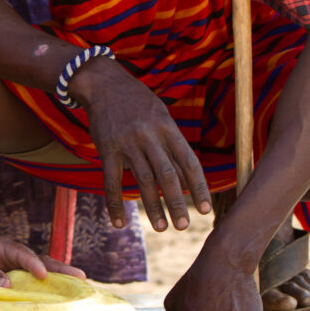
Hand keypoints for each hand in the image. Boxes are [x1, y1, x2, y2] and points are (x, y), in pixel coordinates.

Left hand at [0, 236, 84, 289]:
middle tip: (81, 278)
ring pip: (36, 278)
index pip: (21, 253)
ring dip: (55, 283)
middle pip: (37, 263)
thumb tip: (7, 286)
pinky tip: (55, 304)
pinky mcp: (6, 291)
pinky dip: (41, 297)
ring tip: (77, 290)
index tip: (42, 275)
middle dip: (59, 270)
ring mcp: (9, 275)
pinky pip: (26, 292)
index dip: (33, 263)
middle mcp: (8, 260)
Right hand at [75, 59, 211, 231]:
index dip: (198, 187)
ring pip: (143, 180)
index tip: (206, 210)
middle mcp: (149, 135)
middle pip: (167, 175)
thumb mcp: (160, 116)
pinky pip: (112, 181)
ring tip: (161, 227)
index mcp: (167, 127)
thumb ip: (172, 146)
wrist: (103, 83)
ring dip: (153, 206)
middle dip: (177, 203)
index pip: (188, 161)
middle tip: (184, 227)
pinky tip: (119, 222)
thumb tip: (186, 179)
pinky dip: (115, 204)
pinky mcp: (107, 148)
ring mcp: (127, 142)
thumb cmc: (137, 101)